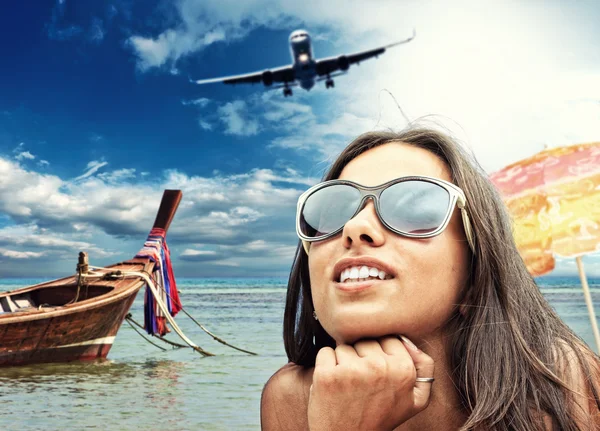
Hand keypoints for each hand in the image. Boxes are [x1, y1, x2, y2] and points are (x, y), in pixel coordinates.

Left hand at [307, 335, 433, 430]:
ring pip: (345, 346)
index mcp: (404, 370)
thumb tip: (411, 341)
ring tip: (349, 385)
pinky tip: (334, 384)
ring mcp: (351, 371)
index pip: (388, 338)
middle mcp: (379, 367)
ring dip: (343, 361)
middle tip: (363, 382)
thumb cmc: (380, 418)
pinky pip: (325, 352)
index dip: (380, 355)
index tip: (377, 373)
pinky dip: (326, 364)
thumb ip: (424, 367)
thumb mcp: (416, 400)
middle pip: (366, 341)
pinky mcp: (327, 375)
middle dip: (362, 357)